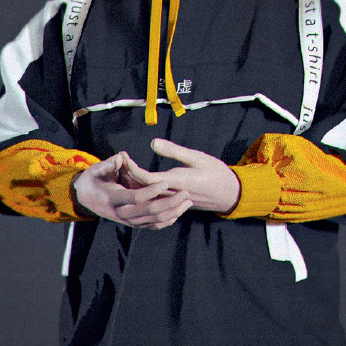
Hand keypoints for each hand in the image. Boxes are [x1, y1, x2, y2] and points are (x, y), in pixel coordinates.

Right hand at [72, 153, 192, 228]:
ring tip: (187, 202)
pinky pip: (153, 225)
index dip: (151, 191)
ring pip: (154, 220)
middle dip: (170, 202)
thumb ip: (108, 164)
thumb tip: (121, 157)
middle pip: (150, 211)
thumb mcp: (95, 170)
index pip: (136, 198)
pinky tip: (178, 213)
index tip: (166, 182)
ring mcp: (129, 221)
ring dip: (173, 212)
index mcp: (113, 199)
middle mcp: (122, 213)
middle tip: (186, 193)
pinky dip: (167, 220)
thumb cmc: (91, 181)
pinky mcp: (134, 224)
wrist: (85, 199)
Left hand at [121, 140, 240, 214]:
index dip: (131, 168)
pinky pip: (154, 199)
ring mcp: (172, 201)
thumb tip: (152, 142)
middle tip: (117, 162)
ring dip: (133, 184)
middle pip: (142, 189)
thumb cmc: (214, 172)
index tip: (123, 157)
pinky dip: (143, 191)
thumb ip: (173, 151)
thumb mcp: (196, 157)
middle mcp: (171, 194)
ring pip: (146, 195)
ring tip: (122, 170)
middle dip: (127, 176)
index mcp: (175, 181)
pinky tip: (135, 182)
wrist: (228, 194)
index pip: (145, 178)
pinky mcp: (174, 203)